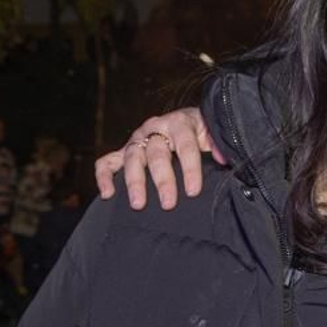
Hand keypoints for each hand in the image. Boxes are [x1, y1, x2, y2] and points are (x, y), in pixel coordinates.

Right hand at [94, 108, 218, 209]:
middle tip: (169, 204)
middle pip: (157, 153)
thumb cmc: (202, 132)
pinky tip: (107, 195)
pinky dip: (104, 177)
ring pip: (132, 157)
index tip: (193, 191)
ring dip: (134, 181)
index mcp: (180, 123)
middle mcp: (156, 128)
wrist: (187, 122)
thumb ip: (217, 143)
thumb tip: (222, 157)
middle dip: (163, 180)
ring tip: (138, 204)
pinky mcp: (124, 151)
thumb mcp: (213, 134)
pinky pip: (107, 162)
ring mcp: (138, 139)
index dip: (190, 168)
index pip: (185, 145)